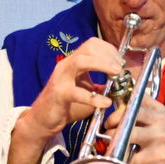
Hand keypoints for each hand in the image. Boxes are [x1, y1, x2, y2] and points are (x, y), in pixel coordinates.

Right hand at [8, 38, 124, 163]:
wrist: (43, 120)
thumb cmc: (66, 105)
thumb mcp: (87, 91)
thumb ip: (102, 86)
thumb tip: (121, 84)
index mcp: (73, 62)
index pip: (92, 44)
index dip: (109, 50)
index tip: (121, 63)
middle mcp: (66, 66)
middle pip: (88, 48)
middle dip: (108, 55)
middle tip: (120, 69)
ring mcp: (61, 78)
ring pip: (81, 61)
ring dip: (102, 65)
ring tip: (116, 75)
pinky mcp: (59, 95)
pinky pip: (77, 93)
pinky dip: (94, 98)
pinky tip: (105, 103)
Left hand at [111, 97, 164, 163]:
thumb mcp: (164, 114)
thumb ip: (146, 102)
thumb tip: (128, 89)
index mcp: (159, 118)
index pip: (132, 112)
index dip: (116, 117)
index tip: (109, 124)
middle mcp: (159, 134)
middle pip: (127, 133)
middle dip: (112, 137)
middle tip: (109, 139)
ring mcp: (159, 154)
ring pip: (127, 155)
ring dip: (118, 155)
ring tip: (117, 153)